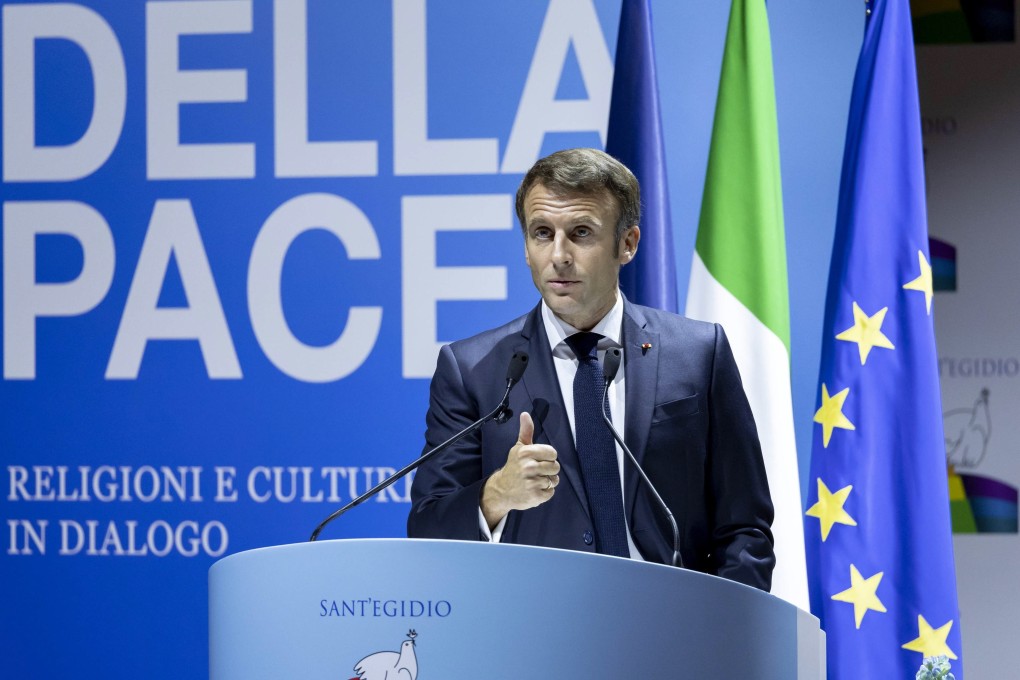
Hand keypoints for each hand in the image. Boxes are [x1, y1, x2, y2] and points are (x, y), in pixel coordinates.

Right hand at [480, 412, 559, 529]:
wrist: (501, 490)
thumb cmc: (514, 467)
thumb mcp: (518, 448)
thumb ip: (525, 432)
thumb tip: (525, 414)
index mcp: (525, 453)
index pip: (552, 453)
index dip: (548, 457)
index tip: (539, 460)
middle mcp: (528, 467)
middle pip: (555, 467)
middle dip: (549, 470)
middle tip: (537, 472)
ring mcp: (531, 482)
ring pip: (554, 480)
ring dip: (548, 482)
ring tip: (535, 481)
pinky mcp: (535, 496)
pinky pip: (551, 492)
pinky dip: (545, 492)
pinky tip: (535, 490)